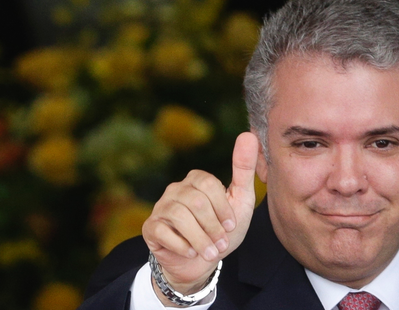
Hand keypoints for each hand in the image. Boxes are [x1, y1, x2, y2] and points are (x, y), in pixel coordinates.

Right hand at [142, 132, 258, 298]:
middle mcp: (176, 189)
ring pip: (179, 217)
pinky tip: (191, 252)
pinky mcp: (150, 227)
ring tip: (210, 252)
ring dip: (200, 239)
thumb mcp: (240, 200)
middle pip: (195, 202)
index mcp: (196, 180)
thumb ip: (244, 169)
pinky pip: (163, 232)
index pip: (208, 184)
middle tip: (221, 243)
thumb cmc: (222, 229)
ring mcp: (161, 207)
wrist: (202, 262)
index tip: (231, 226)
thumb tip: (248, 135)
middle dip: (212, 227)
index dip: (222, 208)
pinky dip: (182, 246)